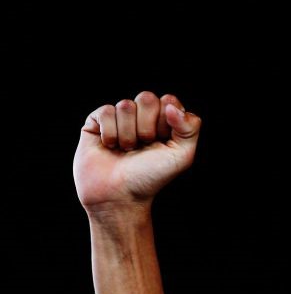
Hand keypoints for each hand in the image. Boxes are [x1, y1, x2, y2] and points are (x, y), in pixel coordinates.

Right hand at [73, 91, 201, 213]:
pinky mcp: (96, 122)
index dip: (166, 121)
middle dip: (147, 126)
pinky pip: (106, 111)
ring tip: (126, 150)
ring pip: (125, 105)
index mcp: (165, 123)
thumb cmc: (151, 177)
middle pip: (146, 98)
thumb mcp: (182, 156)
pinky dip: (110, 133)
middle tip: (144, 146)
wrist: (119, 195)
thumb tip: (171, 105)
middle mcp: (142, 118)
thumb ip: (190, 127)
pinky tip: (110, 146)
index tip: (163, 142)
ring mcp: (119, 119)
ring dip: (128, 134)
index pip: (168, 101)